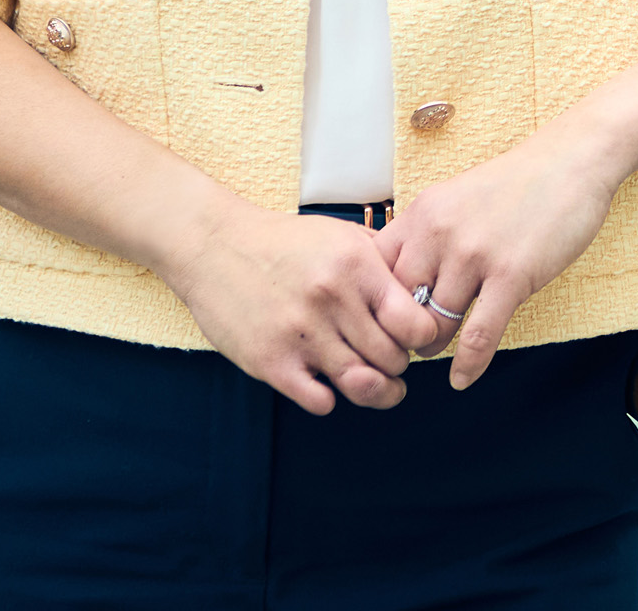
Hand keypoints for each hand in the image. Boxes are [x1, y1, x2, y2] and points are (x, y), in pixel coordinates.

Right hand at [161, 204, 442, 413]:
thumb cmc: (285, 242)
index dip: (423, 338)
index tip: (416, 339)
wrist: (214, 246)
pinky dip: (329, 399)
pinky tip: (327, 384)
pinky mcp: (270, 361)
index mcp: (357, 267)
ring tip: (381, 387)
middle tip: (394, 362)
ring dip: (376, 391)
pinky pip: (318, 401)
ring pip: (361, 384)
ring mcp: (300, 333)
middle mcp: (332, 300)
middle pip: (391, 359)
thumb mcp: (342, 235)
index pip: (414, 324)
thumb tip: (422, 288)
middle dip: (399, 365)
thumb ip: (383, 260)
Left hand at [377, 135, 619, 389]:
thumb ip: (424, 234)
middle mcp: (438, 234)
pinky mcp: (511, 275)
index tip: (380, 320)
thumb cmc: (514, 183)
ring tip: (436, 351)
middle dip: (399, 331)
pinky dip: (469, 364)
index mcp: (420, 214)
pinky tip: (463, 378)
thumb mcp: (453, 198)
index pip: (373, 273)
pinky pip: (479, 335)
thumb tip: (398, 278)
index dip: (372, 304)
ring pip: (434, 325)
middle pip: (398, 305)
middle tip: (405, 344)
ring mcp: (474, 255)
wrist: (571, 161)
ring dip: (433, 346)